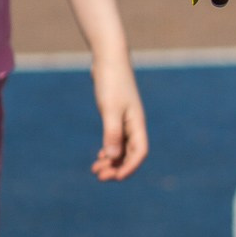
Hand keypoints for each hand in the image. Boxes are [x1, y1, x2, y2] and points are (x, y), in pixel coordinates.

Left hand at [90, 54, 147, 180]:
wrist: (108, 59)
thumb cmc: (111, 82)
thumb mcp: (110, 109)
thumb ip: (111, 133)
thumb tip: (113, 157)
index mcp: (137, 124)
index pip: (140, 152)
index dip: (130, 167)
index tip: (115, 177)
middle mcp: (134, 124)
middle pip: (130, 154)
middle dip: (117, 167)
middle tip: (99, 176)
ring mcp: (125, 120)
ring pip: (122, 148)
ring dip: (111, 161)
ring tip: (95, 169)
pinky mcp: (116, 115)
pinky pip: (116, 139)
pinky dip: (109, 150)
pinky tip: (100, 156)